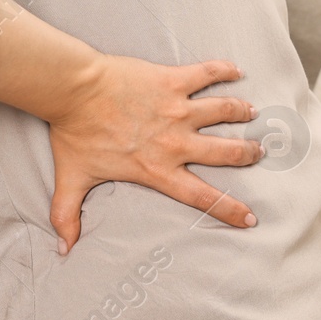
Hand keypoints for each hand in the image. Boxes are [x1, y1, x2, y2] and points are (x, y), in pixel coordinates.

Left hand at [47, 57, 262, 253]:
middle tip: (257, 152)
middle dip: (247, 154)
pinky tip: (235, 70)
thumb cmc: (74, 133)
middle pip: (224, 152)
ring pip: (223, 111)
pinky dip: (224, 70)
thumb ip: (68, 215)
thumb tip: (62, 249)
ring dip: (241, 112)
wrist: (74, 89)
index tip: (250, 218)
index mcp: (157, 169)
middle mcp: (175, 142)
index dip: (229, 209)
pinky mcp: (172, 81)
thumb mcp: (72, 179)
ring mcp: (177, 109)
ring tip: (252, 113)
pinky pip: (206, 73)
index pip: (202, 197)